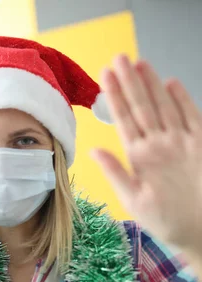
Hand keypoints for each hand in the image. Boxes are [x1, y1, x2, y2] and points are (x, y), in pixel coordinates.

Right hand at [92, 55, 201, 253]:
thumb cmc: (164, 219)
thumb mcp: (132, 202)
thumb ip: (114, 173)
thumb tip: (95, 151)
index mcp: (141, 156)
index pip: (124, 117)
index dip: (114, 93)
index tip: (105, 74)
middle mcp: (162, 143)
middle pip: (143, 104)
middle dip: (129, 79)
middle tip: (119, 58)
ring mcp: (185, 141)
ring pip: (165, 104)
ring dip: (152, 82)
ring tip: (140, 63)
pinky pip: (192, 114)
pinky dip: (181, 97)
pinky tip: (171, 82)